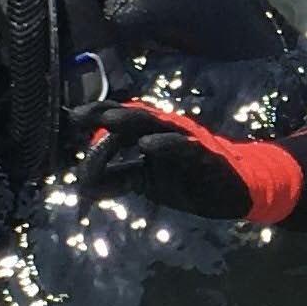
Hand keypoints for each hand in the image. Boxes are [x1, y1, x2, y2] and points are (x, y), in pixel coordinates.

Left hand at [72, 99, 304, 225]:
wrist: (236, 191)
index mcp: (151, 133)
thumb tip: (84, 185)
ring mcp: (187, 140)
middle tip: (81, 116)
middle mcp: (167, 130)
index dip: (96, 116)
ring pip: (157, 125)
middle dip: (107, 114)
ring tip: (109, 122)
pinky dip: (166, 146)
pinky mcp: (205, 156)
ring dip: (132, 122)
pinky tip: (147, 147)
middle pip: (133, 117)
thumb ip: (119, 178)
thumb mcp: (146, 181)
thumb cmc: (189, 180)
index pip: (121, 120)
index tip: (70, 117)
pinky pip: (184, 148)